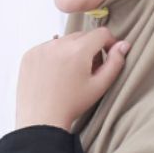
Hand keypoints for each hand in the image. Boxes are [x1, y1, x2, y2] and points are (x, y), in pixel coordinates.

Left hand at [15, 27, 130, 129]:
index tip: (108, 55)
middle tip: (88, 71)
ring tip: (69, 75)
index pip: (101, 33)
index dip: (109, 43)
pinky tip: (54, 75)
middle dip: (90, 49)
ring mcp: (41, 48)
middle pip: (83, 36)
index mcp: (78, 50)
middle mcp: (58, 43)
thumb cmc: (72, 105)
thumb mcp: (99, 86)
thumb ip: (115, 63)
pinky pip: (48, 47)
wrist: (42, 119)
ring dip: (71, 51)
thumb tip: (124, 45)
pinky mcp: (30, 54)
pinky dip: (54, 56)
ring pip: (65, 41)